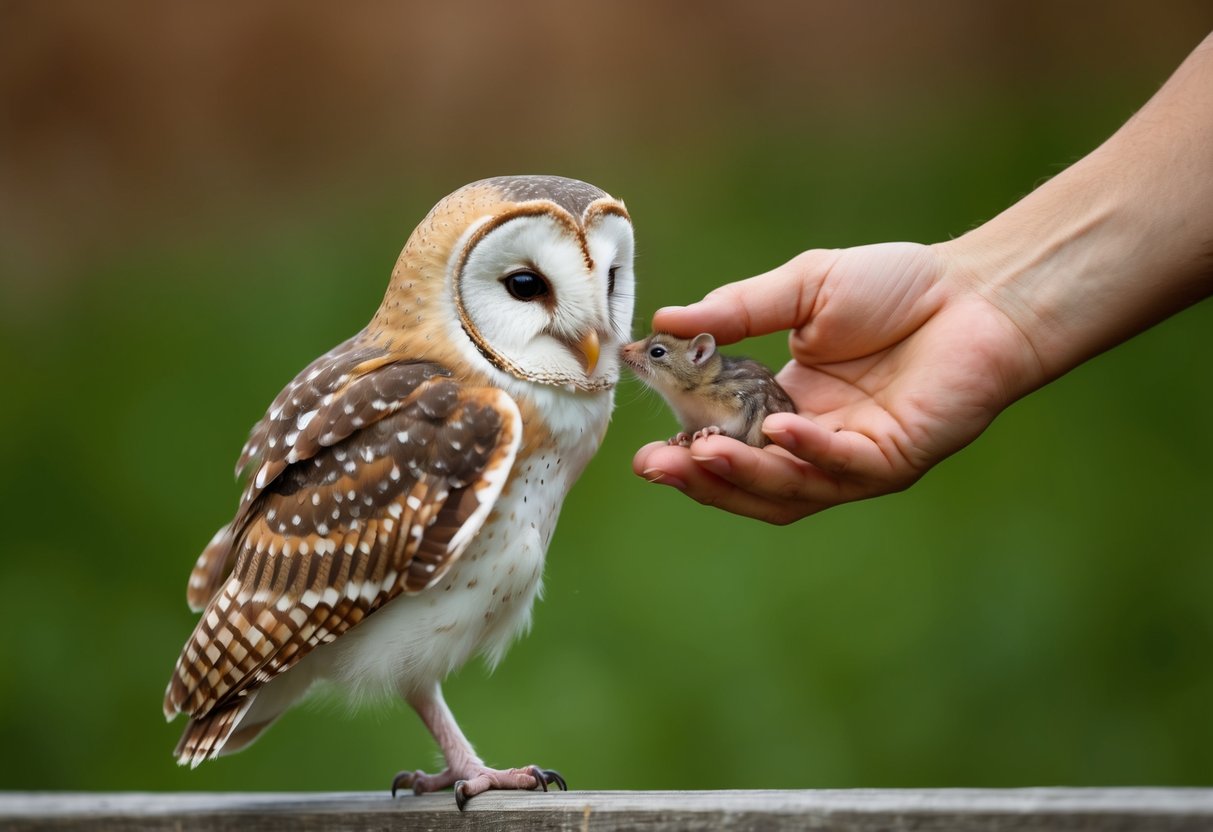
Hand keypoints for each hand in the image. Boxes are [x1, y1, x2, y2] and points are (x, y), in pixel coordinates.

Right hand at [632, 242, 1039, 523]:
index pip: (724, 444)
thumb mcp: (801, 290)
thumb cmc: (897, 286)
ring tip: (699, 457)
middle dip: (699, 479)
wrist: (978, 289)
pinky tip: (776, 430)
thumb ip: (737, 311)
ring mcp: (853, 458)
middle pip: (747, 481)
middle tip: (654, 467)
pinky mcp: (893, 460)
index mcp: (785, 405)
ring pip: (787, 490)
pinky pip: (841, 468)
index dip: (685, 451)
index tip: (642, 445)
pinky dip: (807, 452)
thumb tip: (664, 321)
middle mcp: (815, 442)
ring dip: (740, 478)